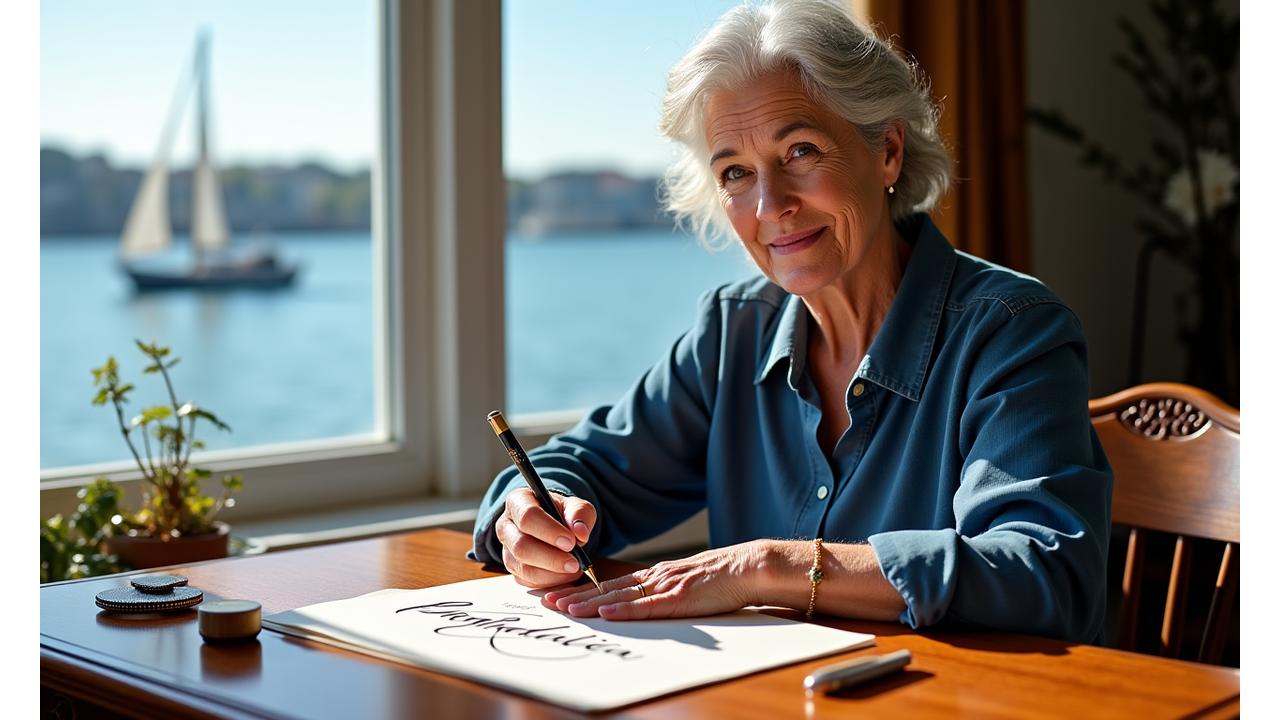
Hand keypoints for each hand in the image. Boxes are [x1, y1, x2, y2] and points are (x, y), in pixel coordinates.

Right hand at [495, 487, 596, 587]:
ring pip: (524, 568)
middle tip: (575, 563)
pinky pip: (528, 581)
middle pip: (521, 546)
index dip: (549, 531)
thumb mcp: (575, 506)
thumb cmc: (562, 513)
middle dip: (551, 558)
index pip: (527, 516)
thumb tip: (580, 533)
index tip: (570, 542)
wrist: (554, 526)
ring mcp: (506, 550)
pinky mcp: (512, 569)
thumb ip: (580, 514)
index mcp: (518, 502)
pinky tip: (565, 575)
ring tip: (574, 569)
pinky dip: (550, 582)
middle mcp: (506, 526)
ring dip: (552, 573)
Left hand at [542, 541, 765, 619]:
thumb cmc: (721, 579)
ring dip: (590, 603)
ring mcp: (666, 587)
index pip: (611, 584)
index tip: (559, 594)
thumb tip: (640, 605)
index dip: (582, 590)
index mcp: (655, 576)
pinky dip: (625, 610)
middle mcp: (655, 578)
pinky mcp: (681, 598)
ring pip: (620, 596)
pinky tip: (607, 614)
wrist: (747, 567)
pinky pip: (648, 606)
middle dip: (575, 595)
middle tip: (547, 601)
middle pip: (607, 588)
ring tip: (565, 608)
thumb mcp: (685, 584)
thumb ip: (663, 593)